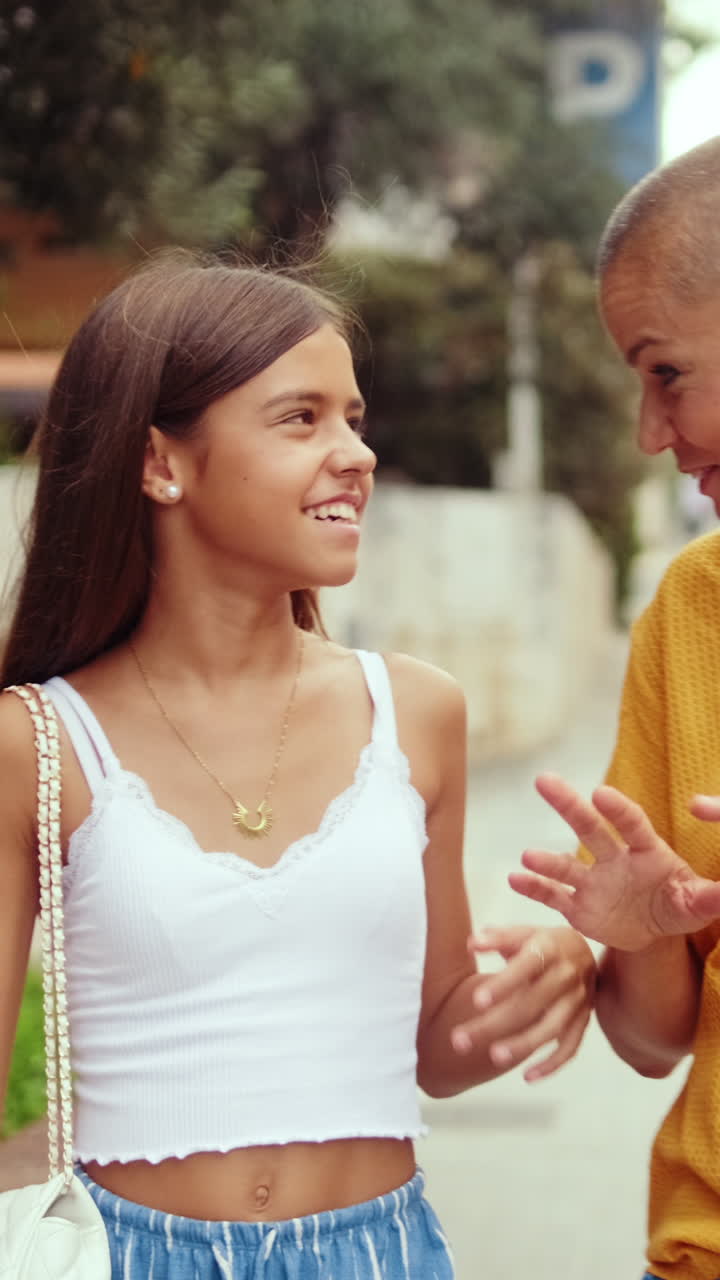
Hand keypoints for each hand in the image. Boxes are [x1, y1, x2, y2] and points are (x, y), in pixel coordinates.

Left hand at [451, 924, 595, 1081]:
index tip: (476, 1002)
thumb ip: (497, 938)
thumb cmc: (542, 943)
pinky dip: (552, 1064)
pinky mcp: (583, 1021)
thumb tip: (472, 943)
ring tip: (493, 1057)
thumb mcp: (522, 934)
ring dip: (523, 1044)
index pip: (525, 967)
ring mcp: (577, 1001)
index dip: (503, 985)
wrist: (584, 952)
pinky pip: (571, 1047)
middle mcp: (566, 975)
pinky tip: (528, 1077)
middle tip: (460, 1040)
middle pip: (531, 1003)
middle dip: (495, 1023)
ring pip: (551, 1028)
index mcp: (549, 948)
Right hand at [508, 773, 719, 950]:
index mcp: (646, 851)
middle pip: (589, 827)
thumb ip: (711, 896)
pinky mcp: (578, 907)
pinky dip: (534, 888)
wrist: (654, 929)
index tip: (600, 792)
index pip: (631, 824)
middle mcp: (614, 859)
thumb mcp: (699, 902)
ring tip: (528, 854)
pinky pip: (554, 896)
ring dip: (547, 860)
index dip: (617, 809)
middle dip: (568, 804)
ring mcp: (593, 882)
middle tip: (543, 780)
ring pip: (566, 865)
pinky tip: (514, 879)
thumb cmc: (680, 904)